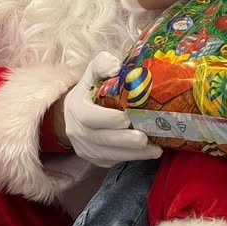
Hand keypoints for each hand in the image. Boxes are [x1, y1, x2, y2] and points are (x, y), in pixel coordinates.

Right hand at [63, 52, 161, 166]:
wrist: (72, 113)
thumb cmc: (88, 89)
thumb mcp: (92, 72)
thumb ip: (103, 64)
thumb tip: (117, 67)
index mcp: (77, 109)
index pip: (90, 118)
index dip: (108, 119)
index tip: (127, 118)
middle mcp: (79, 132)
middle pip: (103, 140)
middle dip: (126, 141)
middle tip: (145, 138)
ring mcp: (87, 149)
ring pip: (110, 155)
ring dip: (134, 154)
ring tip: (155, 150)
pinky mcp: (96, 159)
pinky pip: (113, 161)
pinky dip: (131, 158)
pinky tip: (148, 153)